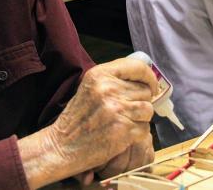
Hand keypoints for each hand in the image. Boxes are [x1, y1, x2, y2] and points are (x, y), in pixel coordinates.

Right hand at [20, 58, 157, 187]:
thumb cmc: (76, 119)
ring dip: (140, 118)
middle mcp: (108, 89)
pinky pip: (145, 128)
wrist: (61, 146)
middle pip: (144, 90)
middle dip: (140, 101)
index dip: (148, 76)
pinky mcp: (123, 129)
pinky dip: (137, 134)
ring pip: (148, 109)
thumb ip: (113, 80)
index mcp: (100, 74)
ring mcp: (117, 109)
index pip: (137, 67)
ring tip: (124, 123)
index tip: (151, 85)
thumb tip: (144, 78)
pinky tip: (122, 135)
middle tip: (127, 111)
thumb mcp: (90, 88)